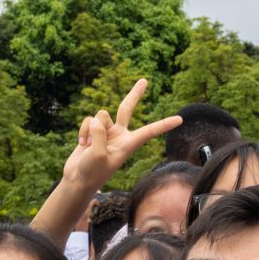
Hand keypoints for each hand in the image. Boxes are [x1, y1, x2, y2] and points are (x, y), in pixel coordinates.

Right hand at [59, 80, 179, 190]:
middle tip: (145, 80)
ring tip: (88, 146)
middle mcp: (120, 135)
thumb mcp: (97, 155)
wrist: (78, 179)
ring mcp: (107, 131)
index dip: (164, 125)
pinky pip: (88, 120)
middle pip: (126, 108)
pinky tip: (82, 145)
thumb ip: (99, 134)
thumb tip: (97, 120)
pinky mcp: (94, 131)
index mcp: (128, 144)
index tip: (180, 120)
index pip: (149, 131)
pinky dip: (83, 131)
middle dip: (135, 94)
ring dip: (91, 129)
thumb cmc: (91, 172)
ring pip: (100, 115)